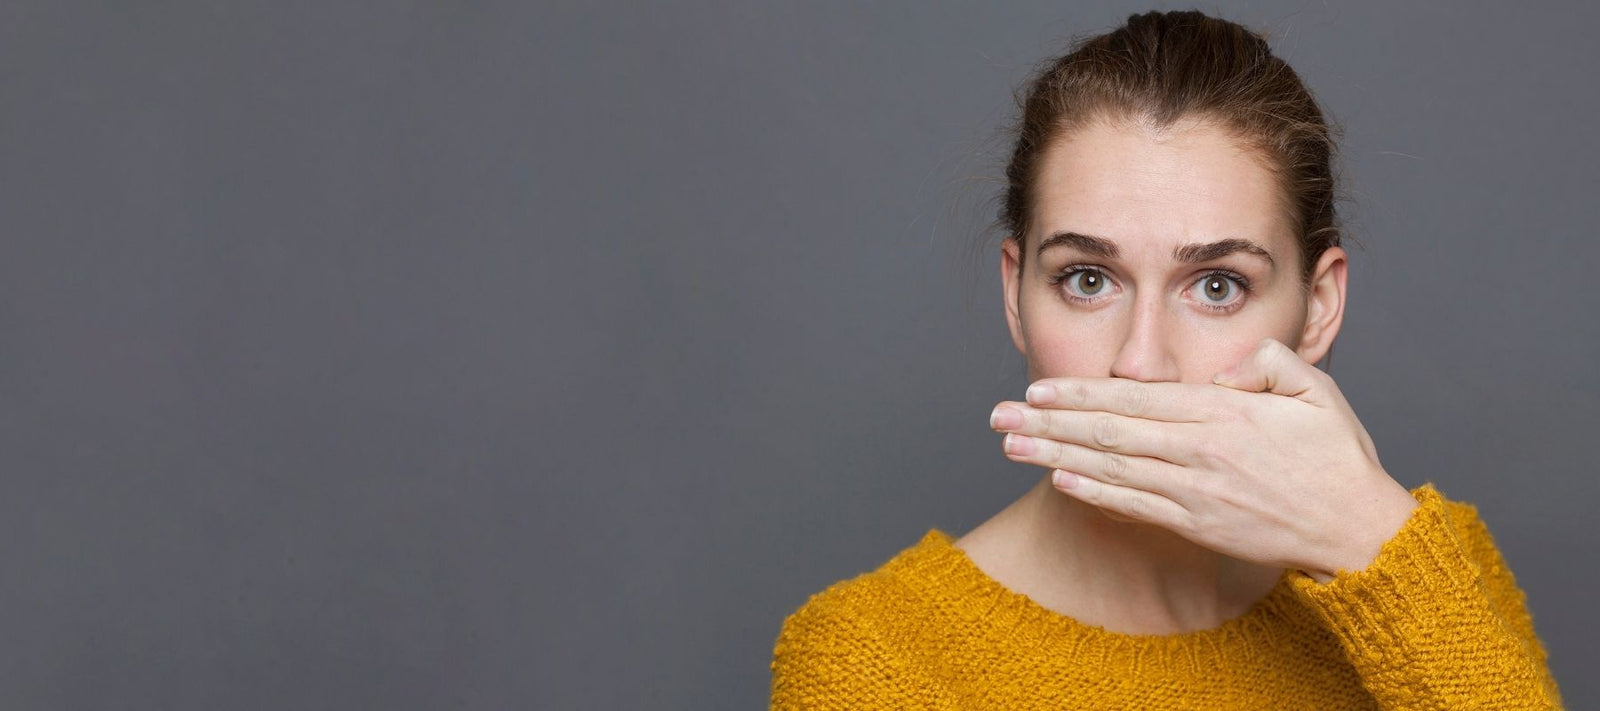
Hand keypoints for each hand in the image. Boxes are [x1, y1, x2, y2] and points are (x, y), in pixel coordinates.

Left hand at [988, 337, 1418, 581]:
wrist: (1358, 529)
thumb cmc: (1337, 457)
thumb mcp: (1316, 389)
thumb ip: (1267, 363)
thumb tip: (1223, 368)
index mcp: (1224, 413)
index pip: (1135, 397)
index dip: (1081, 392)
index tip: (1038, 387)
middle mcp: (1200, 452)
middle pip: (1108, 432)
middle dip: (1048, 423)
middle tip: (999, 415)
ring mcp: (1194, 492)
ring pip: (1111, 468)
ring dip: (1055, 457)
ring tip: (1011, 446)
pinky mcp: (1195, 525)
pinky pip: (1133, 506)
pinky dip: (1093, 493)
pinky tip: (1058, 481)